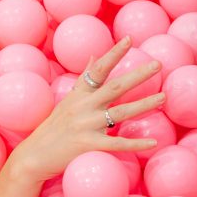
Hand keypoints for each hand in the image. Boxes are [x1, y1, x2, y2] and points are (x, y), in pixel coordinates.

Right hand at [9, 37, 163, 181]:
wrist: (33, 156)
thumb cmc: (54, 127)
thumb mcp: (68, 100)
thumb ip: (84, 78)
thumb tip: (95, 55)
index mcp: (80, 94)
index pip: (98, 69)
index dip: (114, 54)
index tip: (129, 39)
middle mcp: (84, 106)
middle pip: (116, 87)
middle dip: (138, 75)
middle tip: (158, 64)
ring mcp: (86, 125)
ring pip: (121, 112)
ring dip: (145, 104)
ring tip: (163, 97)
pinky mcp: (88, 145)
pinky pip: (117, 143)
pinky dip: (136, 144)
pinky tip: (153, 142)